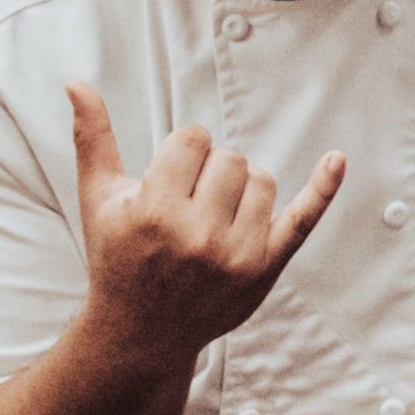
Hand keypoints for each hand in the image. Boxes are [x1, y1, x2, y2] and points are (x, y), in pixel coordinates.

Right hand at [64, 84, 347, 361]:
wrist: (140, 331)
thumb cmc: (117, 257)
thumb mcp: (98, 199)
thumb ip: (92, 139)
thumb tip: (77, 83)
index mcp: (154, 211)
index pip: (192, 139)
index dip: (181, 152)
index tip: (168, 179)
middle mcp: (197, 235)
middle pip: (229, 157)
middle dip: (209, 171)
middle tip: (187, 205)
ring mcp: (236, 255)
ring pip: (261, 180)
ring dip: (241, 188)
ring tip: (212, 217)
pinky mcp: (264, 270)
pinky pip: (302, 220)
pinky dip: (322, 189)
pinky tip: (337, 160)